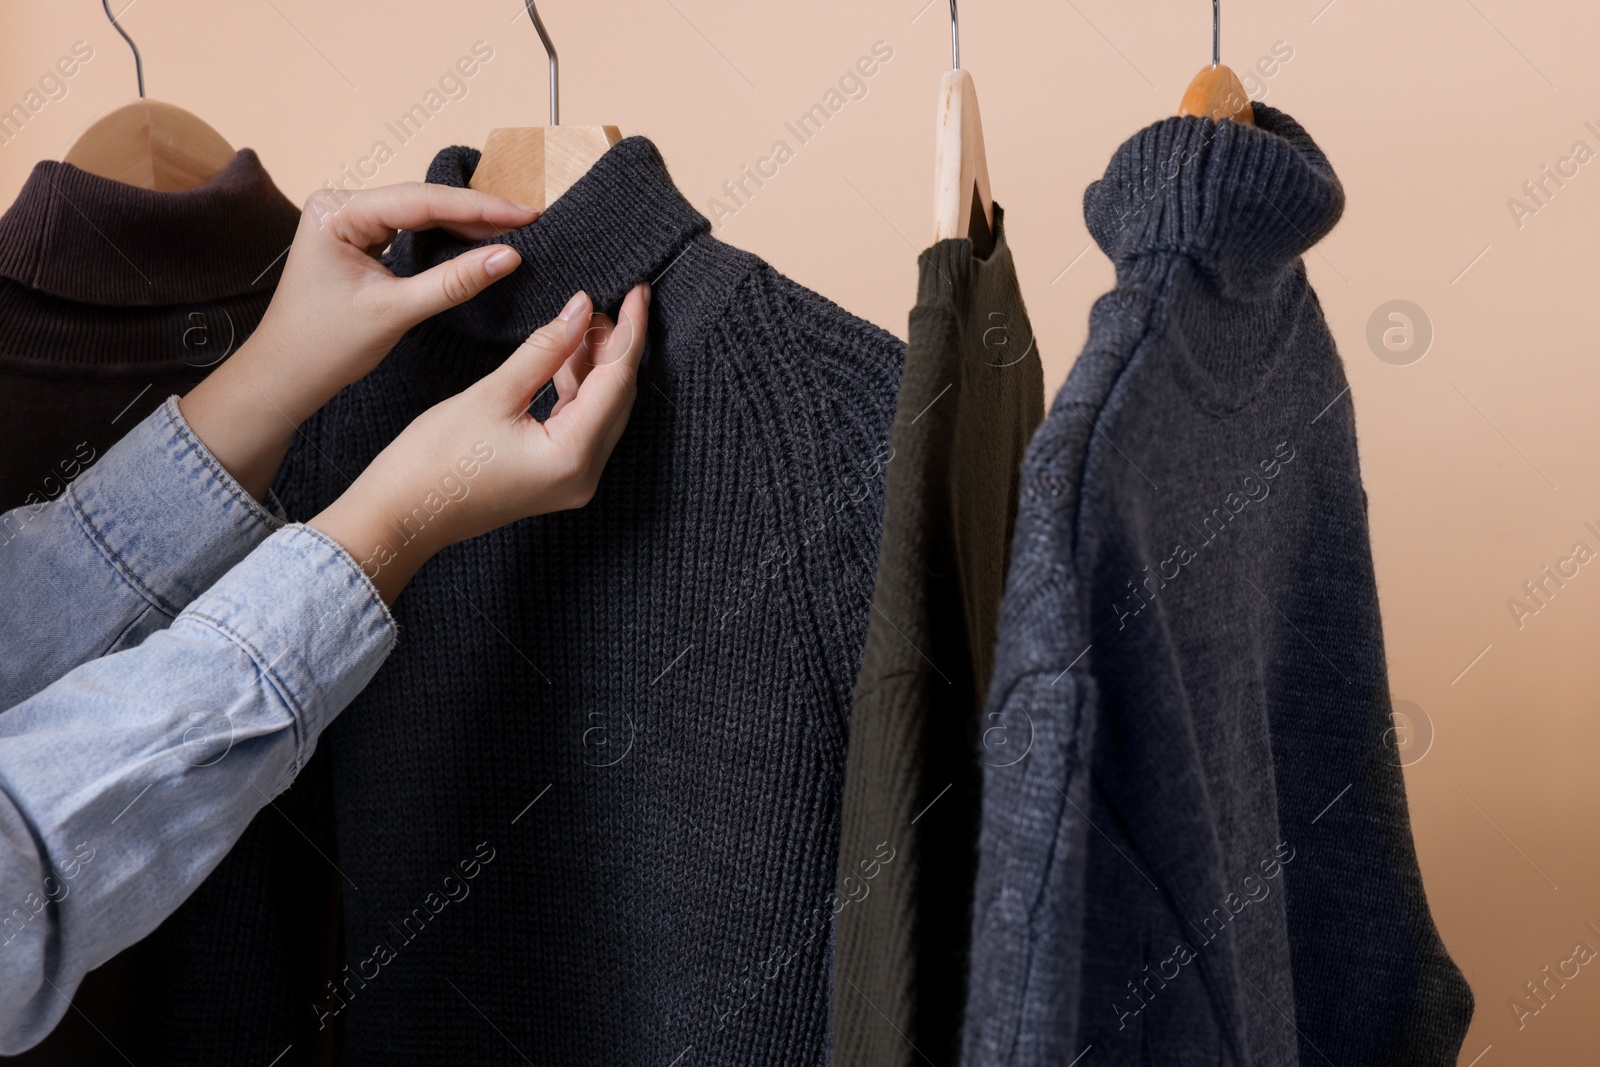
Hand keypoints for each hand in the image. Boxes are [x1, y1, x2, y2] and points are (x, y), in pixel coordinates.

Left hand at [179, 183, 539, 500]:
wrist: (285, 375)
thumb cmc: (324, 346)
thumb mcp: (395, 311)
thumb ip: (454, 282)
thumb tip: (508, 256)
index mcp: (337, 212)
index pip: (421, 201)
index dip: (479, 208)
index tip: (526, 213)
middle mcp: (340, 205)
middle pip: (422, 201)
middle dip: (476, 212)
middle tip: (529, 219)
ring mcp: (348, 220)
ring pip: (420, 213)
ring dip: (465, 223)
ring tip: (514, 227)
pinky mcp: (357, 237)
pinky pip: (410, 229)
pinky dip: (445, 236)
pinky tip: (479, 238)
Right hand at [309, 285, 649, 603]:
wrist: (402, 514)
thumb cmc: (435, 460)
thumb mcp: (492, 394)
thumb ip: (544, 349)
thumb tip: (581, 309)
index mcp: (572, 455)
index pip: (618, 381)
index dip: (630, 332)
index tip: (638, 292)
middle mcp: (583, 475)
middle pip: (618, 398)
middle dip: (615, 348)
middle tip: (606, 302)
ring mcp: (573, 481)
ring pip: (603, 411)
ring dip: (596, 367)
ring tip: (582, 323)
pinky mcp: (557, 479)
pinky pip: (582, 426)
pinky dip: (579, 391)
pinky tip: (566, 359)